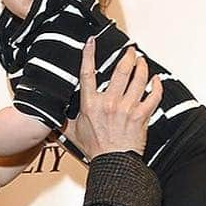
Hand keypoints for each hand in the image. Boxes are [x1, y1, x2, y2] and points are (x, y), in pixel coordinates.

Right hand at [70, 38, 163, 160]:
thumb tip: (49, 117)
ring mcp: (127, 108)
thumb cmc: (95, 150)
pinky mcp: (141, 116)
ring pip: (138, 79)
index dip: (89, 54)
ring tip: (142, 61)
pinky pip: (153, 96)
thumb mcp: (73, 133)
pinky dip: (156, 85)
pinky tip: (155, 80)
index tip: (92, 41)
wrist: (113, 164)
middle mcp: (109, 103)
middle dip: (128, 56)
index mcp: (91, 104)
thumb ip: (62, 121)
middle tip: (131, 50)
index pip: (87, 73)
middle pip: (121, 70)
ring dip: (142, 66)